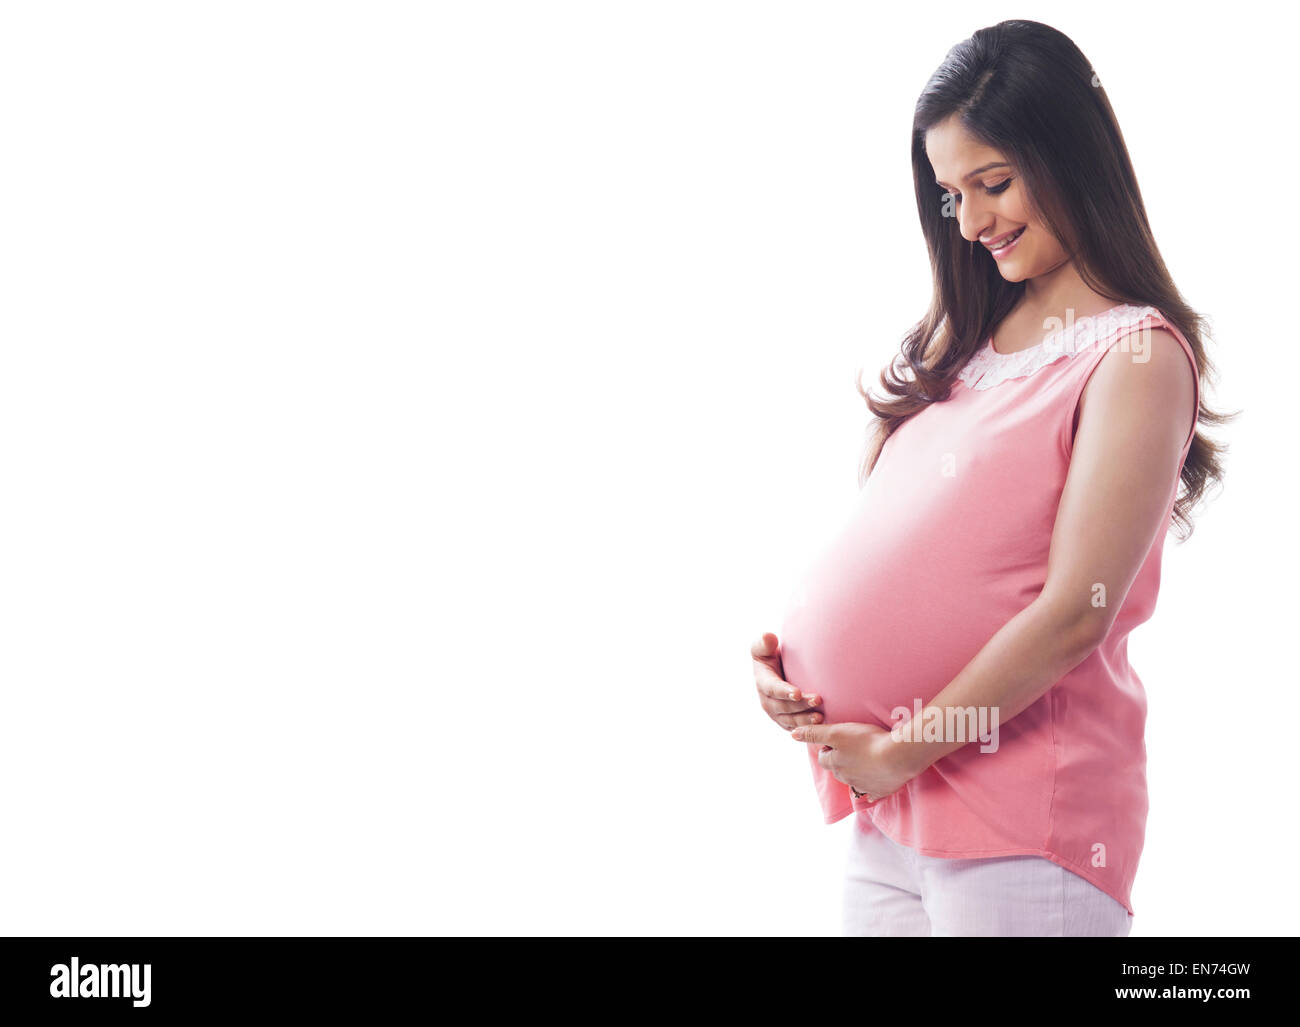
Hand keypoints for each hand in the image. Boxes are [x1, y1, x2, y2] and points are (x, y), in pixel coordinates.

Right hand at [752, 631, 823, 730]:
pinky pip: (796, 728)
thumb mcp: (764, 647)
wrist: (780, 670)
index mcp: (763, 682)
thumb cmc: (772, 655)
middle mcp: (767, 701)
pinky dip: (808, 728)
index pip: (772, 688)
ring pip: (790, 720)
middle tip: (818, 700)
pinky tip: (822, 724)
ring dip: (805, 719)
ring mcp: (776, 714)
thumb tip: (768, 637)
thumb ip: (764, 643)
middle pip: (784, 706)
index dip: (784, 692)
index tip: (797, 692)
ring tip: (821, 716)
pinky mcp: (786, 721)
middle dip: (800, 705)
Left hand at [789, 721, 918, 802]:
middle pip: (837, 770)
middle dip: (840, 761)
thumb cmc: (866, 741)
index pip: (823, 758)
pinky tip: (875, 783)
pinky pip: (872, 793)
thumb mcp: (837, 732)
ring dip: (855, 772)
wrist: (897, 757)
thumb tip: (793, 734)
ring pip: (853, 781)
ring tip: (864, 760)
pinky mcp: (880, 791)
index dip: (827, 748)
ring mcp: (863, 786)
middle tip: (851, 749)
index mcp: (835, 763)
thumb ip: (815, 733)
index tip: (836, 741)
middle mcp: (845, 778)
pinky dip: (871, 788)